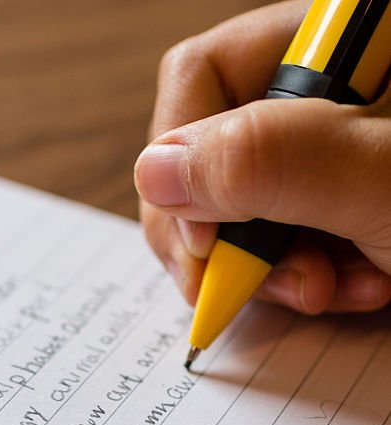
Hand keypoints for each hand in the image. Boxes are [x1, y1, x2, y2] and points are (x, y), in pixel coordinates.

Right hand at [134, 1, 390, 315]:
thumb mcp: (377, 177)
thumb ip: (267, 162)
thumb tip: (151, 174)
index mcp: (329, 38)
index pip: (199, 78)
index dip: (183, 168)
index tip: (208, 250)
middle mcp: (320, 83)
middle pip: (211, 153)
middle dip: (232, 241)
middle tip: (280, 286)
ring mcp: (330, 142)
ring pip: (244, 210)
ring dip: (278, 272)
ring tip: (333, 290)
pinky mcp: (342, 194)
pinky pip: (288, 240)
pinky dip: (313, 278)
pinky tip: (361, 285)